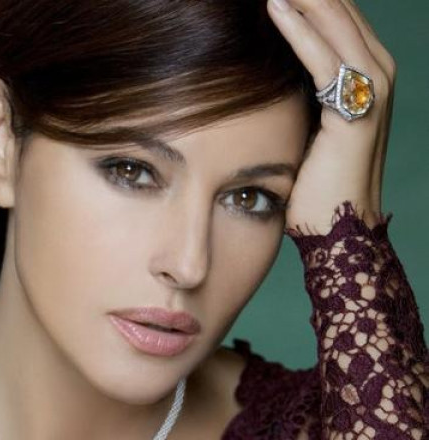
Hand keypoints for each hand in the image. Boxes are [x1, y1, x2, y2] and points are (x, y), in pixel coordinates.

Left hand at [266, 0, 395, 234]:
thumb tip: (256, 57)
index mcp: (364, 68)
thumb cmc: (312, 176)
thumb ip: (294, 81)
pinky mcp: (358, 111)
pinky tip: (273, 7)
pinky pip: (325, 60)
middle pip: (336, 6)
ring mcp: (374, 88)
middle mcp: (377, 70)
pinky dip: (298, 30)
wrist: (337, 226)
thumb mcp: (303, 116)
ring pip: (334, 22)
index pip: (333, 10)